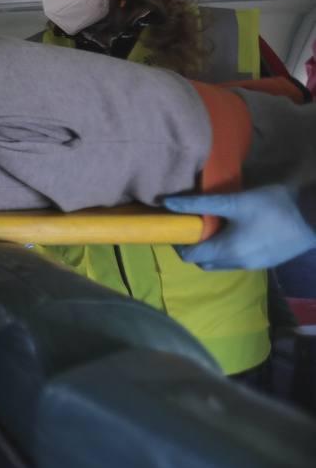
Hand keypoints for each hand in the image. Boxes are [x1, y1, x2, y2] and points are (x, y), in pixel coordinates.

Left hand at [165, 185, 315, 270]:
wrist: (315, 216)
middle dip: (193, 247)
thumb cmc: (272, 206)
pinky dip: (228, 251)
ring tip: (212, 225)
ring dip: (212, 249)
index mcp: (227, 252)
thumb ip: (199, 204)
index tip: (176, 226)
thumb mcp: (234, 201)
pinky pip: (237, 261)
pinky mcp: (266, 262)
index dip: (178, 242)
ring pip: (221, 263)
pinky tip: (234, 231)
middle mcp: (238, 264)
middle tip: (192, 224)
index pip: (189, 256)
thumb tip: (167, 203)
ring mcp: (254, 266)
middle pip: (204, 262)